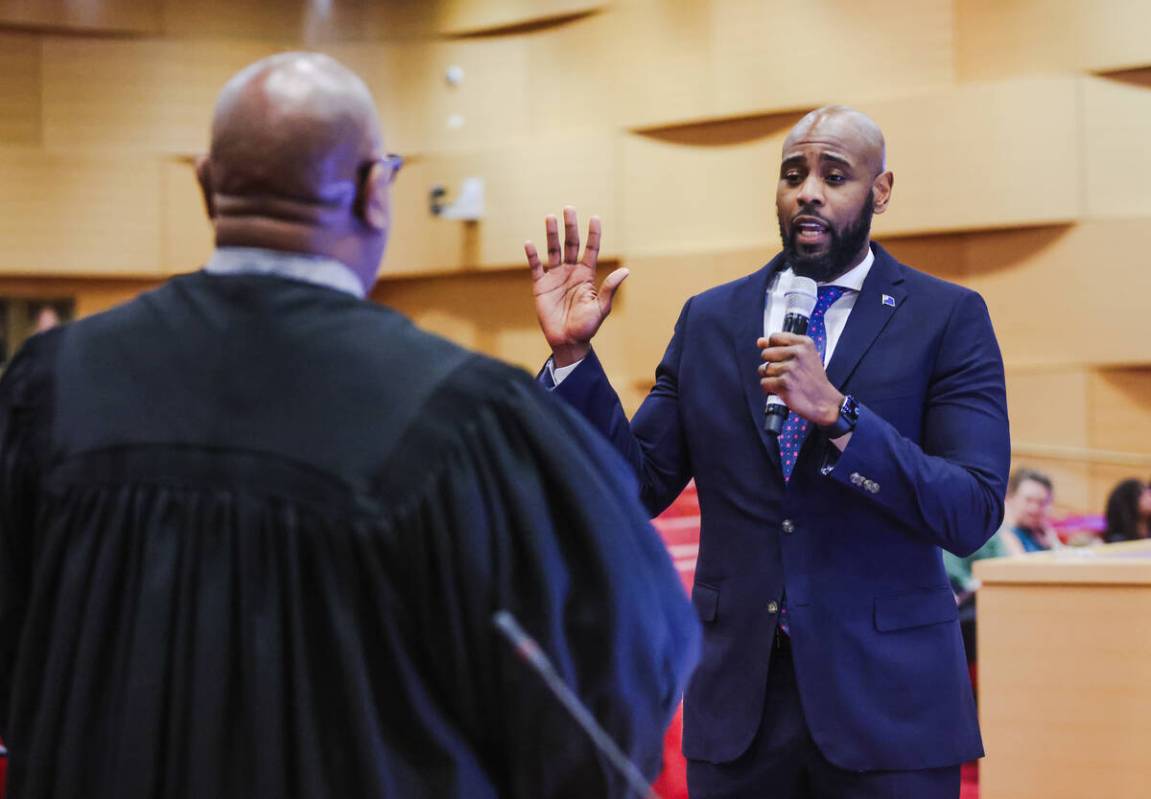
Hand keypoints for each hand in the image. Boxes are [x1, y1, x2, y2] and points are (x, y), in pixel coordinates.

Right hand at [525, 206, 628, 366]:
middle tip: (569, 209)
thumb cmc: (587, 327)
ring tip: (550, 217)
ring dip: (551, 234)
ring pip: (553, 251)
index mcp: (587, 276)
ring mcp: (555, 277)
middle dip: (570, 227)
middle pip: (571, 244)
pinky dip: (532, 255)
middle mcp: (571, 272)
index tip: (594, 218)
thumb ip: (609, 288)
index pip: (591, 249)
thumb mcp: (600, 308)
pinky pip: (535, 267)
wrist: (567, 342)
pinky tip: (529, 243)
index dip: (593, 234)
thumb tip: (625, 271)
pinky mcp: (541, 286)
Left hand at [758, 333, 842, 426]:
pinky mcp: (784, 383)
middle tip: (785, 372)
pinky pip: (764, 382)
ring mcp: (790, 368)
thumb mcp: (804, 356)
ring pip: (764, 369)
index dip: (772, 348)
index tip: (779, 356)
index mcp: (804, 343)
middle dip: (771, 364)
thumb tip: (760, 341)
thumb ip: (781, 346)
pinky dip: (770, 388)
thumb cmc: (813, 380)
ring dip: (771, 377)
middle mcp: (798, 353)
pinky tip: (782, 389)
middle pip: (766, 353)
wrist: (823, 401)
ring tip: (786, 381)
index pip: (774, 337)